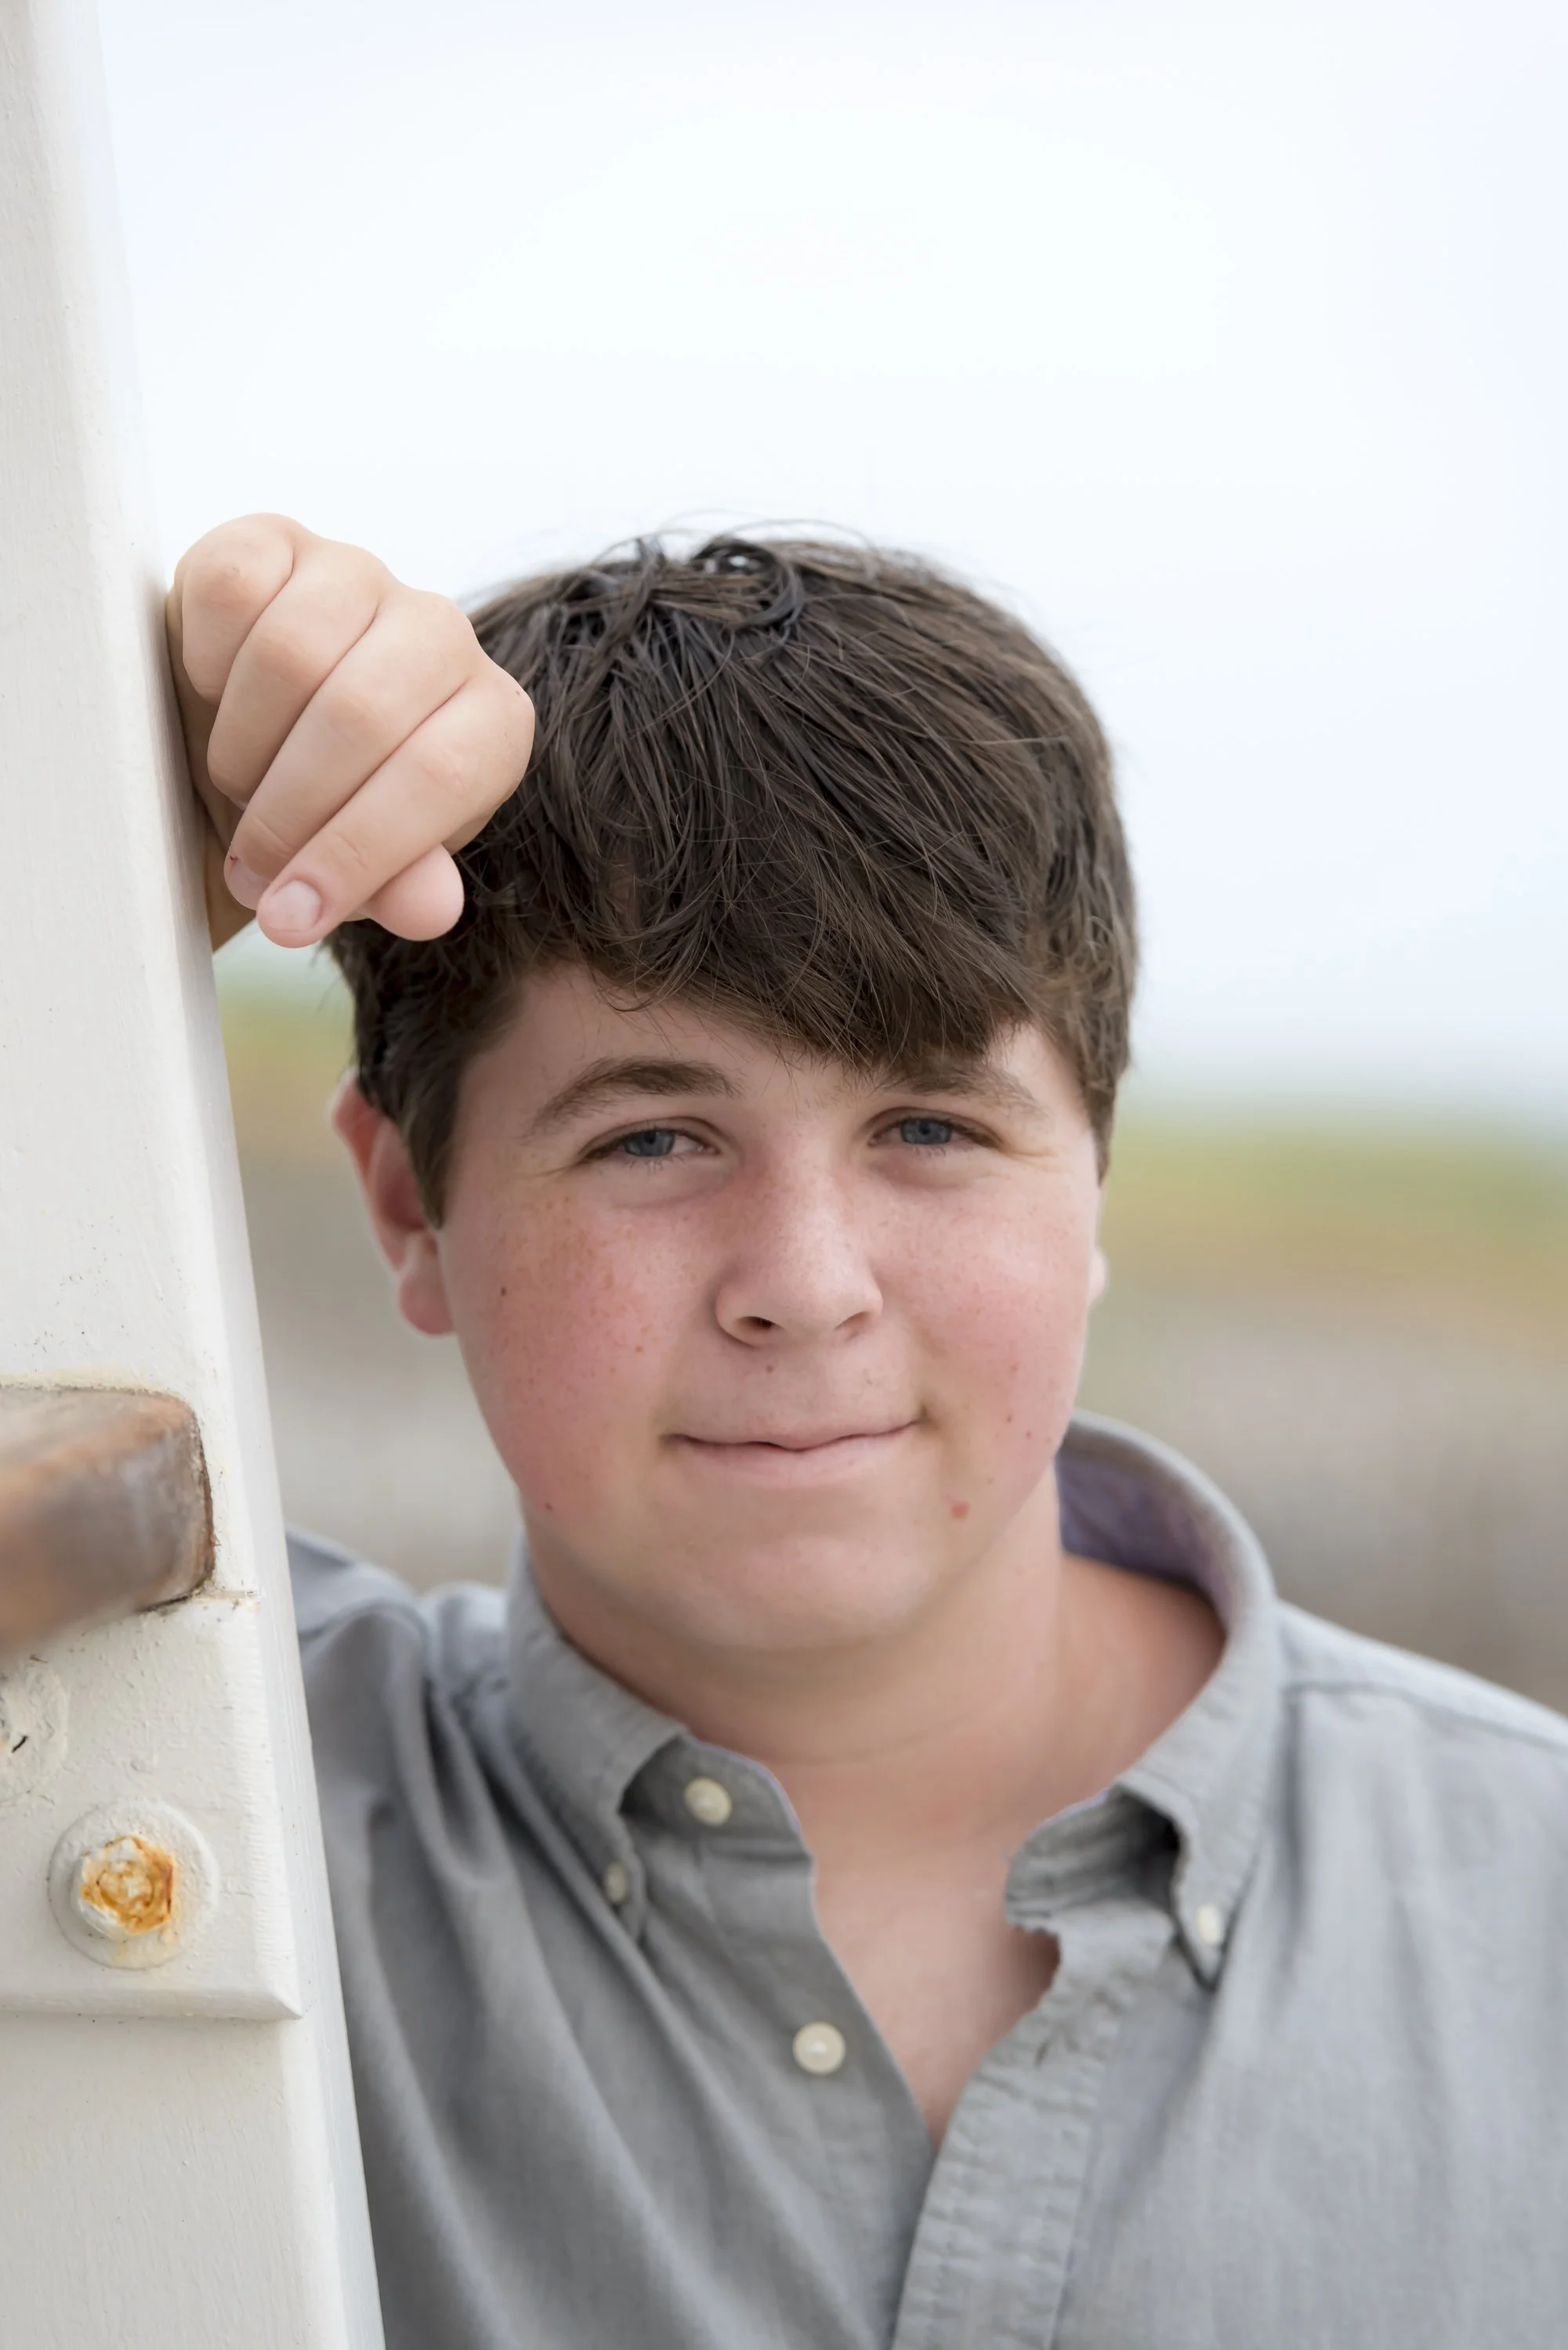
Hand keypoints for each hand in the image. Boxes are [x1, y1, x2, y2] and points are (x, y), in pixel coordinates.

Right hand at [167, 515, 534, 949]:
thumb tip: (428, 910)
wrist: (243, 743)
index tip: (290, 916)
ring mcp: (360, 576)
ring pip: (291, 653)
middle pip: (360, 715)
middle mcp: (442, 633)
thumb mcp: (367, 869)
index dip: (356, 853)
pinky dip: (206, 663)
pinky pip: (231, 592)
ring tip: (236, 785)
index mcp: (491, 721)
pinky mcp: (276, 540)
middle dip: (287, 811)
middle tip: (252, 861)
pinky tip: (213, 697)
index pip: (440, 775)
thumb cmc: (325, 813)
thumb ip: (402, 888)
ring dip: (241, 747)